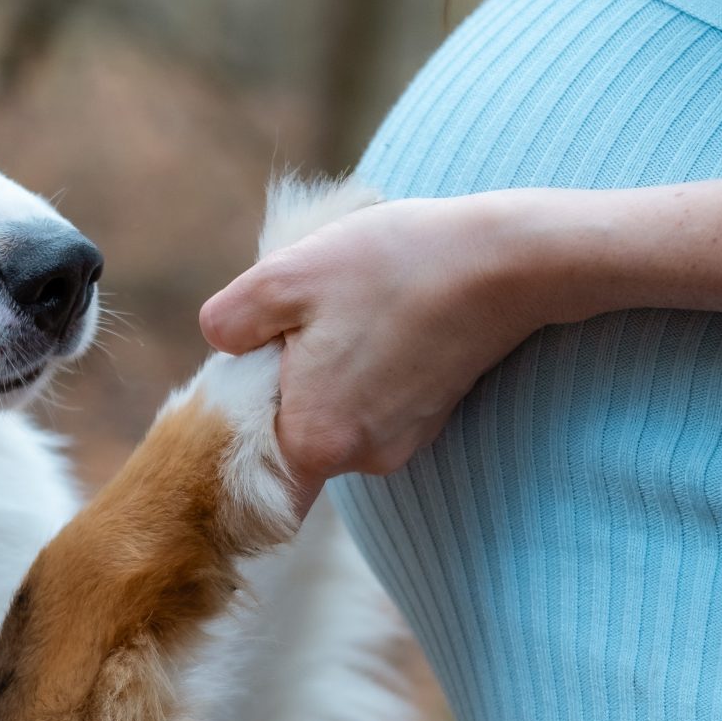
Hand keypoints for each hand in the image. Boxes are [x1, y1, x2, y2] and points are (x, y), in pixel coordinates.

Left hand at [199, 180, 721, 509]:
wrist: (503, 260)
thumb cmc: (391, 265)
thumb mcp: (285, 276)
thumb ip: (230, 321)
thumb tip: (218, 344)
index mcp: (314, 439)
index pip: (245, 460)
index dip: (234, 417)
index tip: (247, 368)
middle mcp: (360, 460)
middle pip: (288, 434)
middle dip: (281, 381)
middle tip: (299, 318)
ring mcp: (399, 444)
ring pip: (330, 414)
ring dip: (324, 370)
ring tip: (349, 310)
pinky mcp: (428, 421)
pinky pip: (369, 403)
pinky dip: (364, 367)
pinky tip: (383, 318)